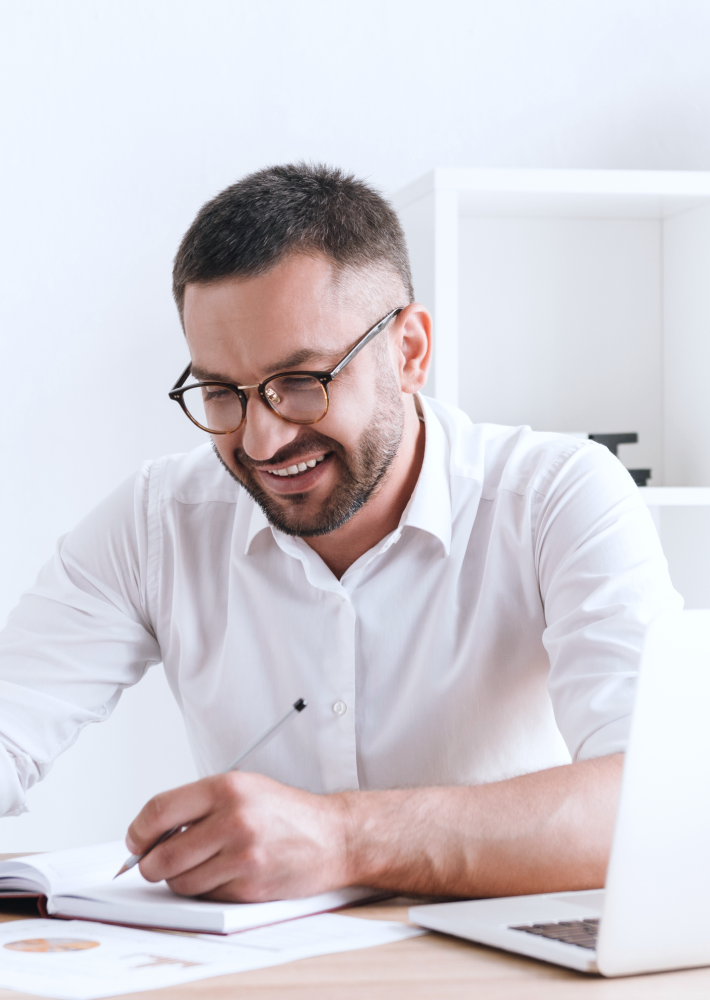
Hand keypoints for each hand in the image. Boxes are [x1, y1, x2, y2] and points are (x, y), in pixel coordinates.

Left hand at [125, 772, 351, 901]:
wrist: (333, 836)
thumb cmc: (285, 812)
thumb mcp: (242, 789)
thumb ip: (197, 805)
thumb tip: (148, 834)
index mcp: (226, 788)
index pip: (158, 811)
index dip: (137, 832)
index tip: (134, 841)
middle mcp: (233, 820)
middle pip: (160, 855)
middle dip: (149, 864)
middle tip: (154, 863)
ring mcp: (242, 856)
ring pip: (179, 882)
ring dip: (179, 879)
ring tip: (198, 865)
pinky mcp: (249, 886)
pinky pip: (205, 896)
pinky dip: (206, 890)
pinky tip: (223, 874)